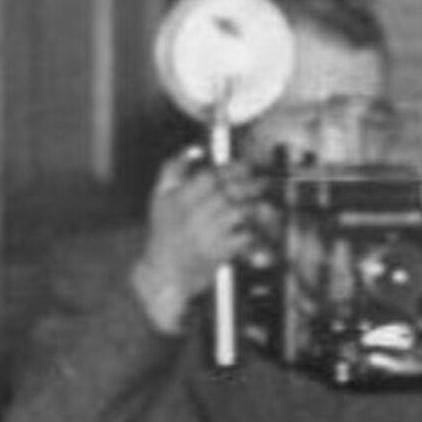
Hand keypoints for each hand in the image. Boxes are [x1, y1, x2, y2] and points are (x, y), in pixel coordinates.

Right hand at [128, 148, 258, 334]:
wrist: (164, 271)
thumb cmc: (163, 233)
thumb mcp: (160, 195)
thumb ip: (173, 167)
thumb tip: (195, 149)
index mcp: (180, 197)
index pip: (210, 176)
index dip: (231, 169)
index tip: (245, 166)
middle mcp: (194, 213)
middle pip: (228, 191)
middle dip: (249, 184)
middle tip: (261, 181)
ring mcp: (208, 233)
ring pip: (238, 211)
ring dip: (254, 204)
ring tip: (262, 201)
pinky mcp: (220, 252)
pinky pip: (243, 236)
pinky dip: (253, 230)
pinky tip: (257, 226)